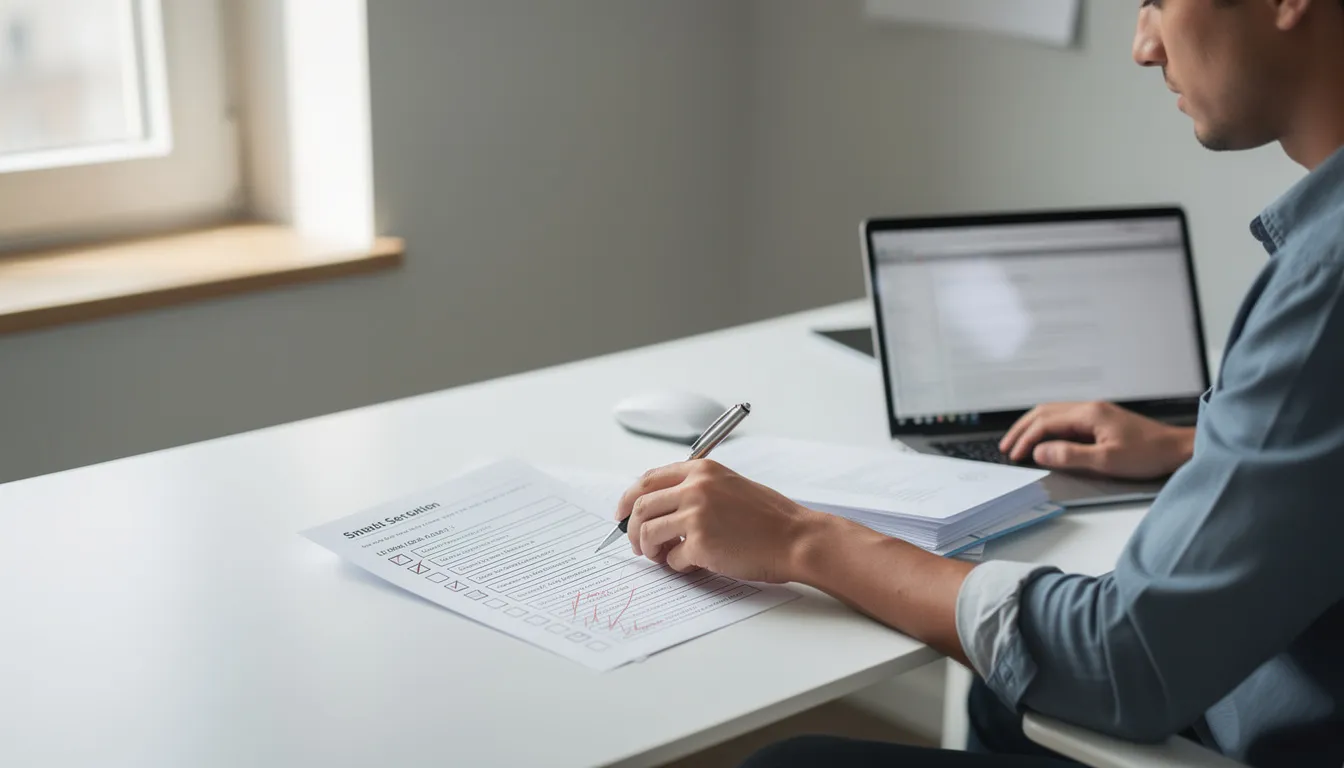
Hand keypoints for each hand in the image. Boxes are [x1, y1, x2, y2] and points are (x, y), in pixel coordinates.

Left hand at [615, 460, 824, 582]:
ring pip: (648, 532)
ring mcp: (697, 515)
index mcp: (702, 470)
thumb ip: (695, 490)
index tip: (622, 514)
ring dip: (648, 549)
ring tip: (661, 557)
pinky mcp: (702, 544)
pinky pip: (673, 558)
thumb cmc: (768, 518)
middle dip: (630, 528)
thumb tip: (658, 509)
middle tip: (636, 544)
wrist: (796, 538)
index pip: (648, 479)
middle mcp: (696, 487)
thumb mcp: (730, 487)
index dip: (628, 499)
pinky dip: (677, 566)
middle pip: (640, 505)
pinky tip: (693, 566)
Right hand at [999, 402, 1193, 479]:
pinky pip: (1065, 418)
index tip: (1015, 455)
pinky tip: (1044, 438)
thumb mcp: (1107, 460)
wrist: (1177, 448)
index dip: (1026, 439)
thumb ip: (1070, 455)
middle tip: (1007, 447)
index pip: (1046, 422)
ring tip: (1019, 442)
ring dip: (1033, 427)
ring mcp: (1095, 412)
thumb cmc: (1147, 454)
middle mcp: (1089, 408)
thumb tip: (1040, 452)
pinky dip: (1047, 428)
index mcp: (1089, 414)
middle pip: (1044, 412)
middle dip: (1022, 429)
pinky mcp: (1100, 419)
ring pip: (1053, 413)